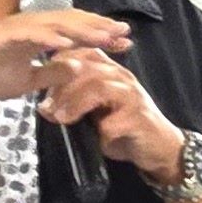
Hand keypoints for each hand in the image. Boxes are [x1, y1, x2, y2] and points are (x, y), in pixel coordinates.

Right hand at [0, 8, 134, 104]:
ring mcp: (15, 28)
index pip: (74, 32)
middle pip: (71, 22)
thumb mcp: (27, 82)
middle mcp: (29, 26)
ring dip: (81, 29)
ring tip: (104, 35)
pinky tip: (67, 44)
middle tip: (125, 32)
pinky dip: (48, 38)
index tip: (124, 42)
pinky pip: (29, 35)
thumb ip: (51, 74)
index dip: (99, 35)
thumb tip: (76, 69)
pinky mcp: (1, 36)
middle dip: (99, 27)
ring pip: (54, 24)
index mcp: (36, 36)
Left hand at [36, 50, 189, 183]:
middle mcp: (122, 78)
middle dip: (62, 87)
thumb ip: (74, 105)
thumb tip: (44, 108)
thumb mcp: (96, 113)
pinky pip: (114, 122)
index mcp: (111, 72)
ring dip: (75, 103)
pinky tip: (96, 140)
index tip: (42, 78)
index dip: (61, 62)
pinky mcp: (140, 118)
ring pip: (99, 88)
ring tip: (60, 118)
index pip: (84, 53)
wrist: (159, 149)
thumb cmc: (124, 129)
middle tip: (46, 107)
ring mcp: (132, 97)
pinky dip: (101, 132)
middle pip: (87, 69)